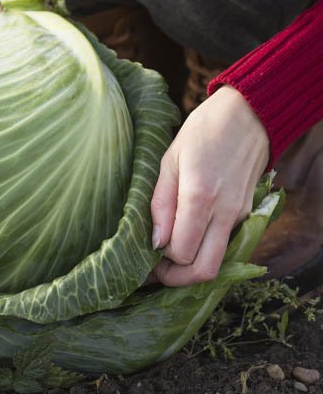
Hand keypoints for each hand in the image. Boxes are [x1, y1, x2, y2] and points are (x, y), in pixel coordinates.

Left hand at [150, 86, 268, 285]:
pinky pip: (226, 245)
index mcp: (200, 197)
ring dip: (192, 268)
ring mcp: (240, 215)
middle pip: (205, 271)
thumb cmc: (202, 132)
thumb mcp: (169, 160)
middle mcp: (225, 212)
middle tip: (155, 271)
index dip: (160, 261)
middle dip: (177, 279)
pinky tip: (187, 241)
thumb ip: (161, 203)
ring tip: (167, 258)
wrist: (249, 114)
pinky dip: (206, 252)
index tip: (144, 255)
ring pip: (219, 263)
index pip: (181, 253)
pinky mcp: (247, 213)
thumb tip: (155, 242)